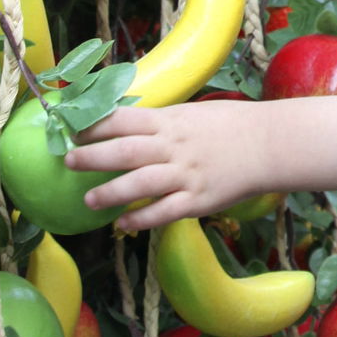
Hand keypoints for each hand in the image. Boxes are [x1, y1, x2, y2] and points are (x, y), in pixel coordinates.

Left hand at [65, 102, 257, 231]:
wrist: (268, 145)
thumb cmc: (228, 126)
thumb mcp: (191, 113)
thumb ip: (160, 121)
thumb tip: (124, 124)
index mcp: (170, 121)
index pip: (124, 120)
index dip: (96, 125)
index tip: (73, 130)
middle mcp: (174, 146)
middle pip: (126, 150)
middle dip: (93, 156)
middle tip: (68, 161)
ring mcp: (186, 174)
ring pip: (140, 183)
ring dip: (110, 192)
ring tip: (88, 200)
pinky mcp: (198, 200)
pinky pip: (164, 211)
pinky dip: (141, 218)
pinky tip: (122, 223)